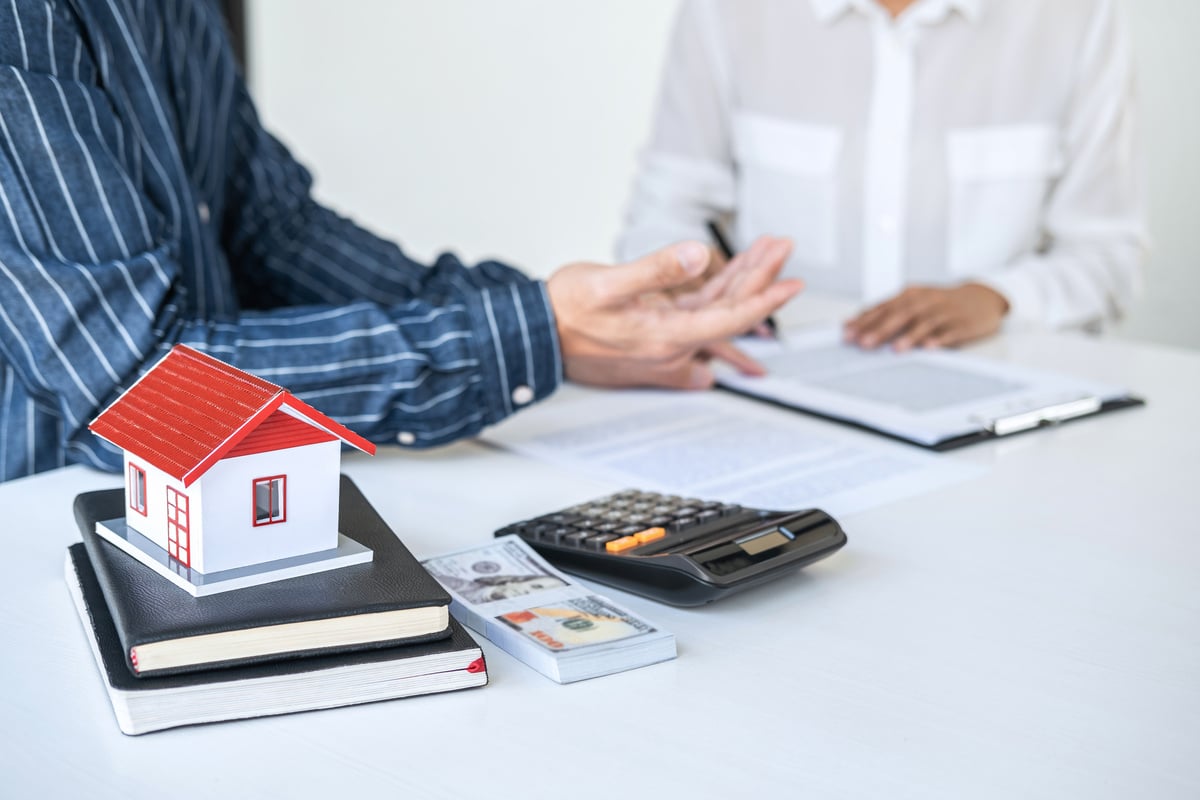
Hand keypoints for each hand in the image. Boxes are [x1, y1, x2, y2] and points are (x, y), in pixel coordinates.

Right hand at [546, 238, 801, 389]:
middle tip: (781, 246)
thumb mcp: (607, 285)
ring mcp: (662, 342)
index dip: (765, 299)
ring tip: (764, 250)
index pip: (731, 318)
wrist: (536, 335)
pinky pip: (694, 315)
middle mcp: (670, 345)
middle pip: (729, 312)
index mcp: (665, 335)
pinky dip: (715, 293)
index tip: (794, 283)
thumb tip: (696, 255)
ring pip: (714, 311)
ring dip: (740, 280)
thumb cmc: (565, 311)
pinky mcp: (652, 334)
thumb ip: (654, 271)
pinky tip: (730, 277)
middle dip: (759, 277)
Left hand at [843, 283, 1009, 350]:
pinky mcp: (962, 324)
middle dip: (880, 329)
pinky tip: (930, 347)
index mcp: (910, 295)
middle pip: (900, 315)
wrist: (982, 297)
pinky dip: (940, 339)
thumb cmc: (940, 303)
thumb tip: (855, 324)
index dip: (864, 321)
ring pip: (924, 323)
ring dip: (909, 336)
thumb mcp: (914, 302)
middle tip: (863, 343)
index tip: (847, 333)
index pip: (883, 308)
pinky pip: (950, 332)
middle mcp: (925, 301)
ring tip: (895, 349)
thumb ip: (887, 312)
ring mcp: (944, 312)